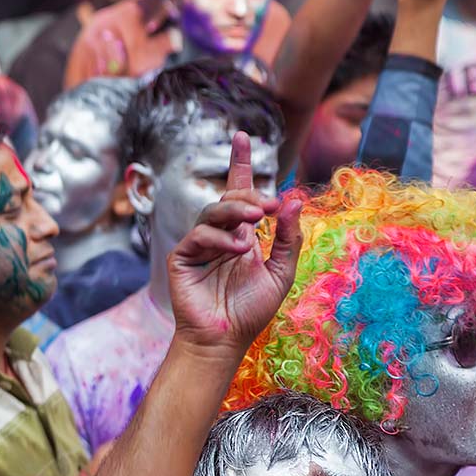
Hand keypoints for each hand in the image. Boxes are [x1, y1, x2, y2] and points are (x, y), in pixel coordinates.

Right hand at [165, 132, 302, 354]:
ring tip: (255, 224)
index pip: (239, 192)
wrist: (225, 339)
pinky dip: (220, 238)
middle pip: (229, 198)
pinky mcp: (182, 257)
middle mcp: (220, 235)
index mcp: (242, 234)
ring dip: (235, 212)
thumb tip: (293, 200)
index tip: (242, 136)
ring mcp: (199, 244)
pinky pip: (199, 235)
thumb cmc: (250, 311)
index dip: (240, 163)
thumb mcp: (281, 272)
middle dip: (249, 196)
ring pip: (213, 211)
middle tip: (268, 207)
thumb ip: (288, 238)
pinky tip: (237, 249)